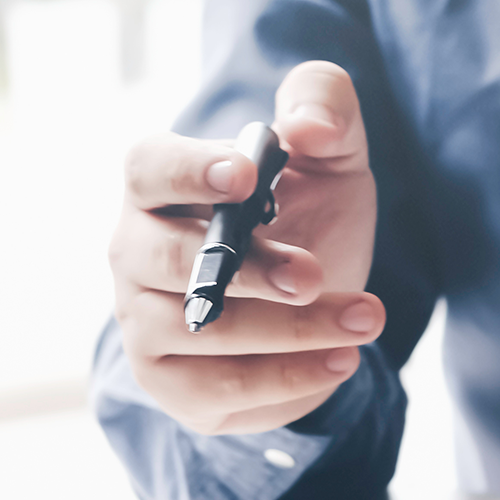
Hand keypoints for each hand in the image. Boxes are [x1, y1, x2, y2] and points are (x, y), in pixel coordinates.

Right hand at [109, 61, 380, 434]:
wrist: (315, 311)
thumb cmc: (306, 221)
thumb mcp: (332, 159)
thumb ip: (325, 110)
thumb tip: (307, 125)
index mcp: (161, 186)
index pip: (149, 169)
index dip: (190, 170)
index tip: (245, 175)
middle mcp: (134, 254)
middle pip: (166, 260)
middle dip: (247, 270)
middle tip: (313, 275)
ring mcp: (143, 324)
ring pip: (201, 332)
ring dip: (289, 331)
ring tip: (365, 320)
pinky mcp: (171, 385)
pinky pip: (220, 389)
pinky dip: (288, 377)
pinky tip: (343, 359)